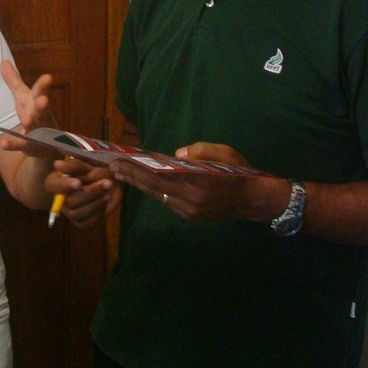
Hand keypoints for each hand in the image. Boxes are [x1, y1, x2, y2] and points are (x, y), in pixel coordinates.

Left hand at [0, 60, 56, 156]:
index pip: (41, 92)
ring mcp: (38, 132)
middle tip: (43, 100)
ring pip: (36, 128)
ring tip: (26, 120)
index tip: (48, 77)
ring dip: (31, 123)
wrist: (48, 144)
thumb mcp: (23, 97)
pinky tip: (3, 144)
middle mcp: (40, 116)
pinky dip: (13, 145)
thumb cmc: (34, 114)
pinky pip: (22, 145)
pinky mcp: (30, 146)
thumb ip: (14, 81)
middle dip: (42, 105)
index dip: (44, 85)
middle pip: (42, 109)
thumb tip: (3, 60)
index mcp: (37, 102)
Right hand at [48, 159, 121, 228]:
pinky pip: (87, 223)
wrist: (108, 185)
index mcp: (56, 183)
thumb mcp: (86, 165)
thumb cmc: (93, 172)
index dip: (65, 186)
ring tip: (108, 193)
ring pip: (78, 214)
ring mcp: (69, 213)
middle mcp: (60, 200)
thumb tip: (57, 165)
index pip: (53, 186)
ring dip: (96, 203)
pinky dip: (99, 212)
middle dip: (90, 193)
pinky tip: (105, 202)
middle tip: (108, 183)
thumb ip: (74, 166)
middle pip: (70, 202)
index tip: (78, 183)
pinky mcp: (81, 223)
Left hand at [108, 141, 253, 221]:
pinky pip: (167, 201)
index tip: (121, 162)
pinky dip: (154, 191)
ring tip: (123, 173)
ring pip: (159, 196)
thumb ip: (199, 151)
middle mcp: (191, 200)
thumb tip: (175, 154)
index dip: (139, 169)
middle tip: (113, 168)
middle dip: (132, 177)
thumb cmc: (240, 172)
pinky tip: (144, 182)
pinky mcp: (190, 216)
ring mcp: (189, 211)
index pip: (161, 175)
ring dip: (140, 184)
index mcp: (199, 183)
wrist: (255, 201)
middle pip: (154, 187)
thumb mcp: (224, 154)